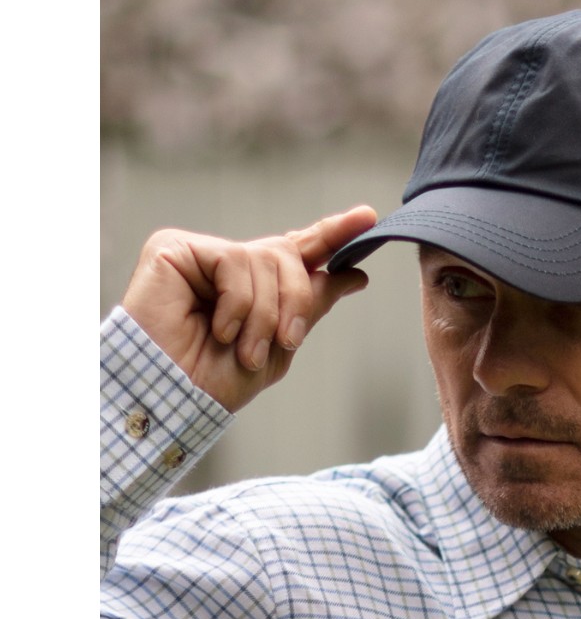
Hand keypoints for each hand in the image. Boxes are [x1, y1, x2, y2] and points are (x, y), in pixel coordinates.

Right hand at [121, 206, 377, 411]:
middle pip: (288, 256)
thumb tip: (349, 276)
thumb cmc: (215, 381)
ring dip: (264, 314)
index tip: (368, 219)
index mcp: (253, 288)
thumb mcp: (279, 346)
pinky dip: (237, 304)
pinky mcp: (174, 249)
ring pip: (264, 261)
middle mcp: (229, 266)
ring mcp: (202, 255)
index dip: (331, 234)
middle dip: (297, 299)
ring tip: (245, 349)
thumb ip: (310, 306)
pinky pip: (233, 262)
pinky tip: (219, 329)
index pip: (297, 252)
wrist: (173, 399)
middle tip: (288, 339)